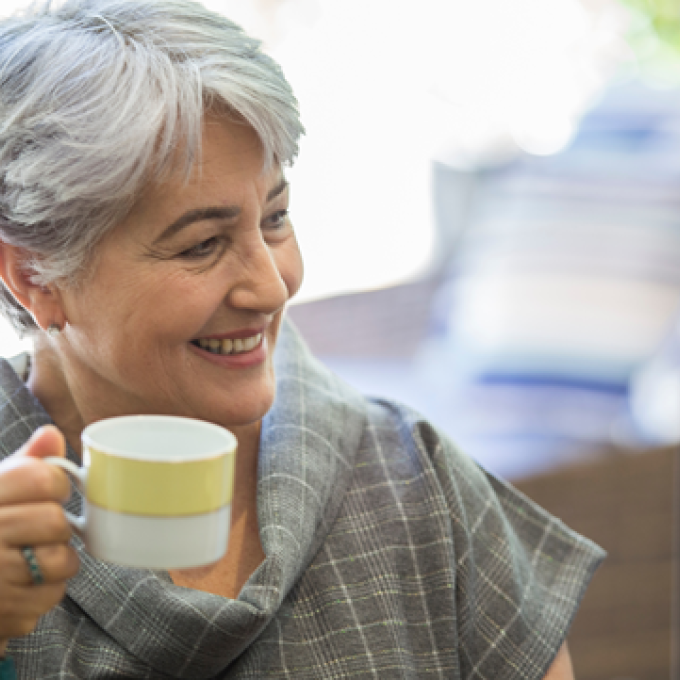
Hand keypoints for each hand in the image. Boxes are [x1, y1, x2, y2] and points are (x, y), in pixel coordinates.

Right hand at [0, 426, 79, 646]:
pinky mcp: (3, 614)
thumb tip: (52, 434)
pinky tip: (23, 584)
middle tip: (37, 530)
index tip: (48, 491)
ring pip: (61, 560)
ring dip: (57, 560)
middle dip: (56, 525)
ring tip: (32, 556)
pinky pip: (52, 595)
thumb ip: (23, 464)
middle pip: (55, 521)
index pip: (42, 478)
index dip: (55, 483)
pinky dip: (46, 590)